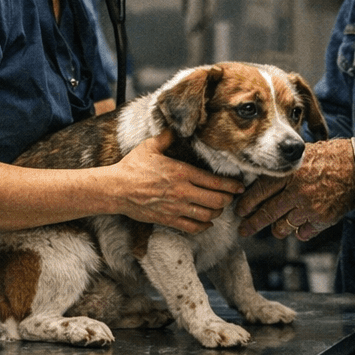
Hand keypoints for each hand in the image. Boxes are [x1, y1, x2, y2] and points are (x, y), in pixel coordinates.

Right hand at [112, 130, 244, 233]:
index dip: (232, 186)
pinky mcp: (167, 219)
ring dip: (217, 213)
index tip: (240, 187)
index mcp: (182, 172)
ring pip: (207, 215)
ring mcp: (175, 208)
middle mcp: (182, 192)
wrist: (115, 189)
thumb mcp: (150, 146)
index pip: (216, 182)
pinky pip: (192, 227)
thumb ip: (167, 137)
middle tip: (230, 197)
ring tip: (219, 208)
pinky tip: (207, 221)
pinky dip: (204, 226)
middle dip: (228, 200)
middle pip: (217, 201)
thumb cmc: (132, 166)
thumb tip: (177, 127)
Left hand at [236, 139, 354, 239]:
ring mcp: (309, 208)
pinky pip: (303, 233)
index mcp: (289, 174)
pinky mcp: (322, 219)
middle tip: (244, 230)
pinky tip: (300, 228)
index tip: (240, 210)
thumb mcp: (304, 155)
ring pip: (283, 227)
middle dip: (252, 224)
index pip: (259, 192)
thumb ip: (285, 169)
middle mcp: (296, 192)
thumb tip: (263, 180)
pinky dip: (300, 232)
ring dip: (277, 229)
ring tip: (274, 229)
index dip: (247, 204)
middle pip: (267, 213)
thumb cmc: (333, 157)